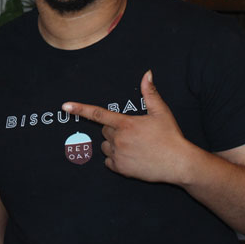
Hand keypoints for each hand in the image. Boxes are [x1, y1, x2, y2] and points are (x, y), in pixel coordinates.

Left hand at [62, 70, 194, 183]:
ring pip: (106, 146)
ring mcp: (119, 155)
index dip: (80, 109)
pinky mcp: (121, 169)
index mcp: (125, 124)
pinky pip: (109, 162)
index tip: (65, 106)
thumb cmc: (171, 136)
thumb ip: (150, 93)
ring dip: (114, 144)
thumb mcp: (161, 112)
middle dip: (115, 130)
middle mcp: (119, 140)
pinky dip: (116, 159)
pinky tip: (132, 158)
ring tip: (134, 146)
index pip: (98, 114)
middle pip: (105, 131)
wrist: (179, 163)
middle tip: (134, 133)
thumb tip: (147, 73)